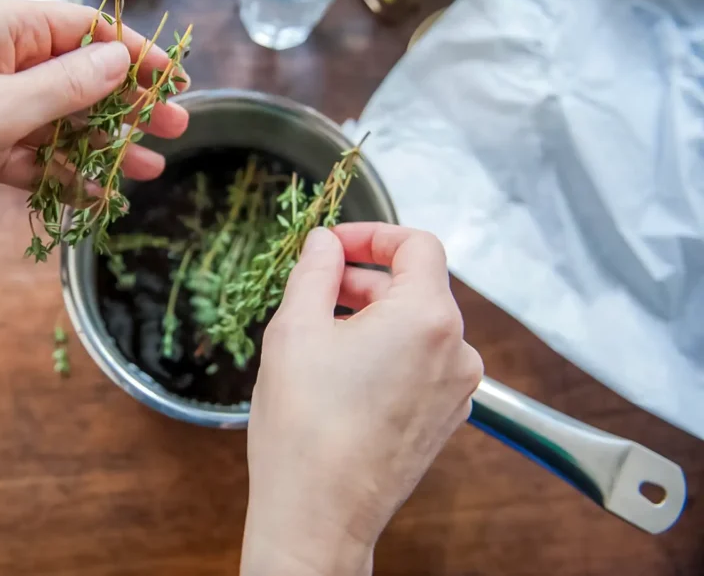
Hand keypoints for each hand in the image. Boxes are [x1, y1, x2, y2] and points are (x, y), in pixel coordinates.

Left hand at [0, 0, 189, 236]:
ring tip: (147, 171)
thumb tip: (120, 58)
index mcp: (1, 30)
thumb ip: (65, 87)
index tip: (174, 82)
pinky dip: (62, 176)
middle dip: (127, 104)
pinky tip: (97, 197)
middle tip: (175, 129)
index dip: (134, 54)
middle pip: (78, 77)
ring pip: (60, 123)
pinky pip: (32, 158)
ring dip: (101, 146)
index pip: (84, 30)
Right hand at [241, 224, 483, 575]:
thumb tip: (324, 243)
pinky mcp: (444, 418)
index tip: (335, 245)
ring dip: (373, 317)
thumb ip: (314, 271)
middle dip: (365, 279)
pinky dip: (387, 352)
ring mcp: (456, 389)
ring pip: (417, 327)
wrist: (319, 516)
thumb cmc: (306, 430)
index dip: (373, 235)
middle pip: (417, 286)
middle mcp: (456, 351)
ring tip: (322, 335)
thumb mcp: (294, 329)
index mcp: (427, 318)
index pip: (418, 245)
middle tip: (314, 290)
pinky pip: (421, 363)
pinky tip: (342, 372)